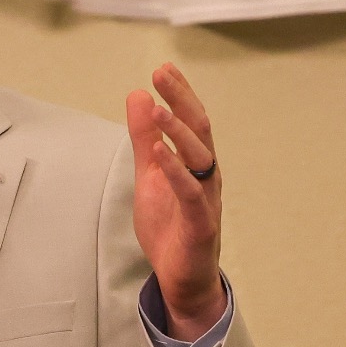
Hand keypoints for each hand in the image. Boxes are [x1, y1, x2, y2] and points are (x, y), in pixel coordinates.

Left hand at [124, 63, 225, 341]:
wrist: (181, 277)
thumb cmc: (170, 224)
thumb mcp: (149, 175)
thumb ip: (144, 138)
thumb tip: (139, 96)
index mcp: (196, 162)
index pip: (191, 120)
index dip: (179, 94)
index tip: (163, 68)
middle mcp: (206, 175)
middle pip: (199, 130)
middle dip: (181, 100)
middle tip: (162, 74)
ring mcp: (206, 198)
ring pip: (199, 158)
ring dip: (178, 132)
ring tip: (158, 109)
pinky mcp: (200, 223)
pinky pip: (190, 192)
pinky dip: (175, 171)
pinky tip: (159, 153)